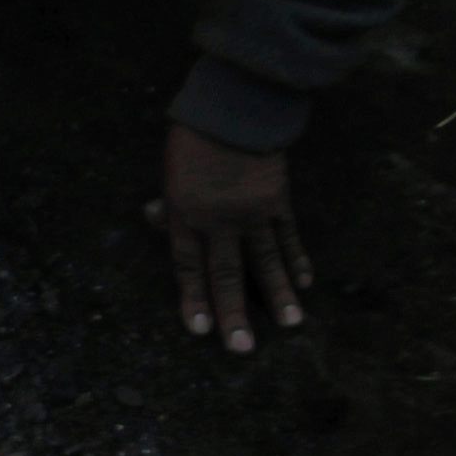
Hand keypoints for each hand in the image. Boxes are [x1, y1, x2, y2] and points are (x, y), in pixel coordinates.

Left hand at [147, 123, 308, 352]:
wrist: (234, 107)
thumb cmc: (194, 138)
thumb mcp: (168, 170)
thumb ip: (167, 202)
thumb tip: (152, 219)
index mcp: (185, 214)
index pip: (188, 267)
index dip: (193, 299)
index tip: (200, 330)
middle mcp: (218, 220)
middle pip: (226, 274)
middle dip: (233, 313)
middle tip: (241, 348)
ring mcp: (252, 212)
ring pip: (266, 262)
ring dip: (278, 295)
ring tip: (292, 325)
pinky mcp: (278, 200)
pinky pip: (288, 236)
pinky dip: (297, 259)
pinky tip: (304, 282)